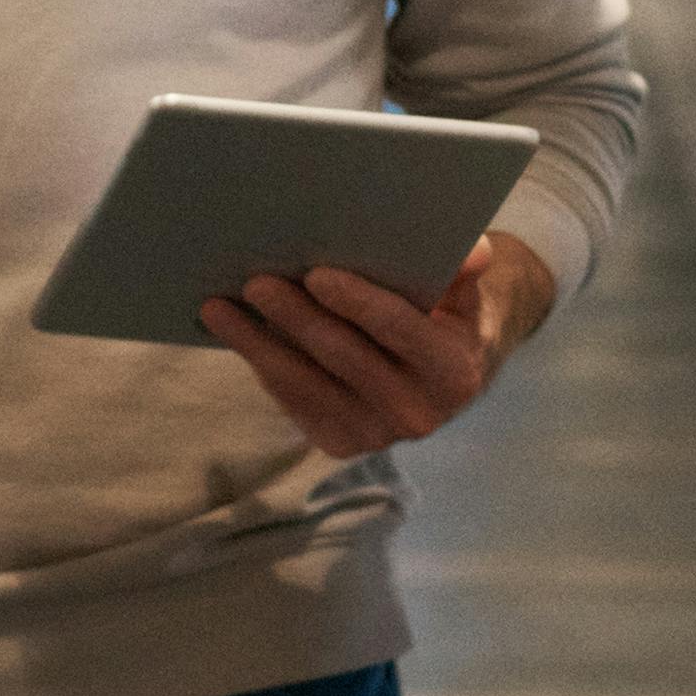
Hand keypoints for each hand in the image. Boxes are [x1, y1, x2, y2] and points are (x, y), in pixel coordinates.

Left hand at [203, 234, 558, 461]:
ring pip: (306, 383)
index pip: (399, 329)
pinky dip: (262, 364)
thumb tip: (475, 250)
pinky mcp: (339, 444)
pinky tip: (235, 333)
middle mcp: (416, 414)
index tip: (315, 273)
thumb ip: (463, 270)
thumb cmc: (447, 317)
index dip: (356, 302)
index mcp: (453, 373)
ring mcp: (375, 436)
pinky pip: (292, 400)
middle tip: (256, 282)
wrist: (446, 378)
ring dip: (259, 344)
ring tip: (220, 307)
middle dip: (295, 317)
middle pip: (343, 356)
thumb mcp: (465, 293)